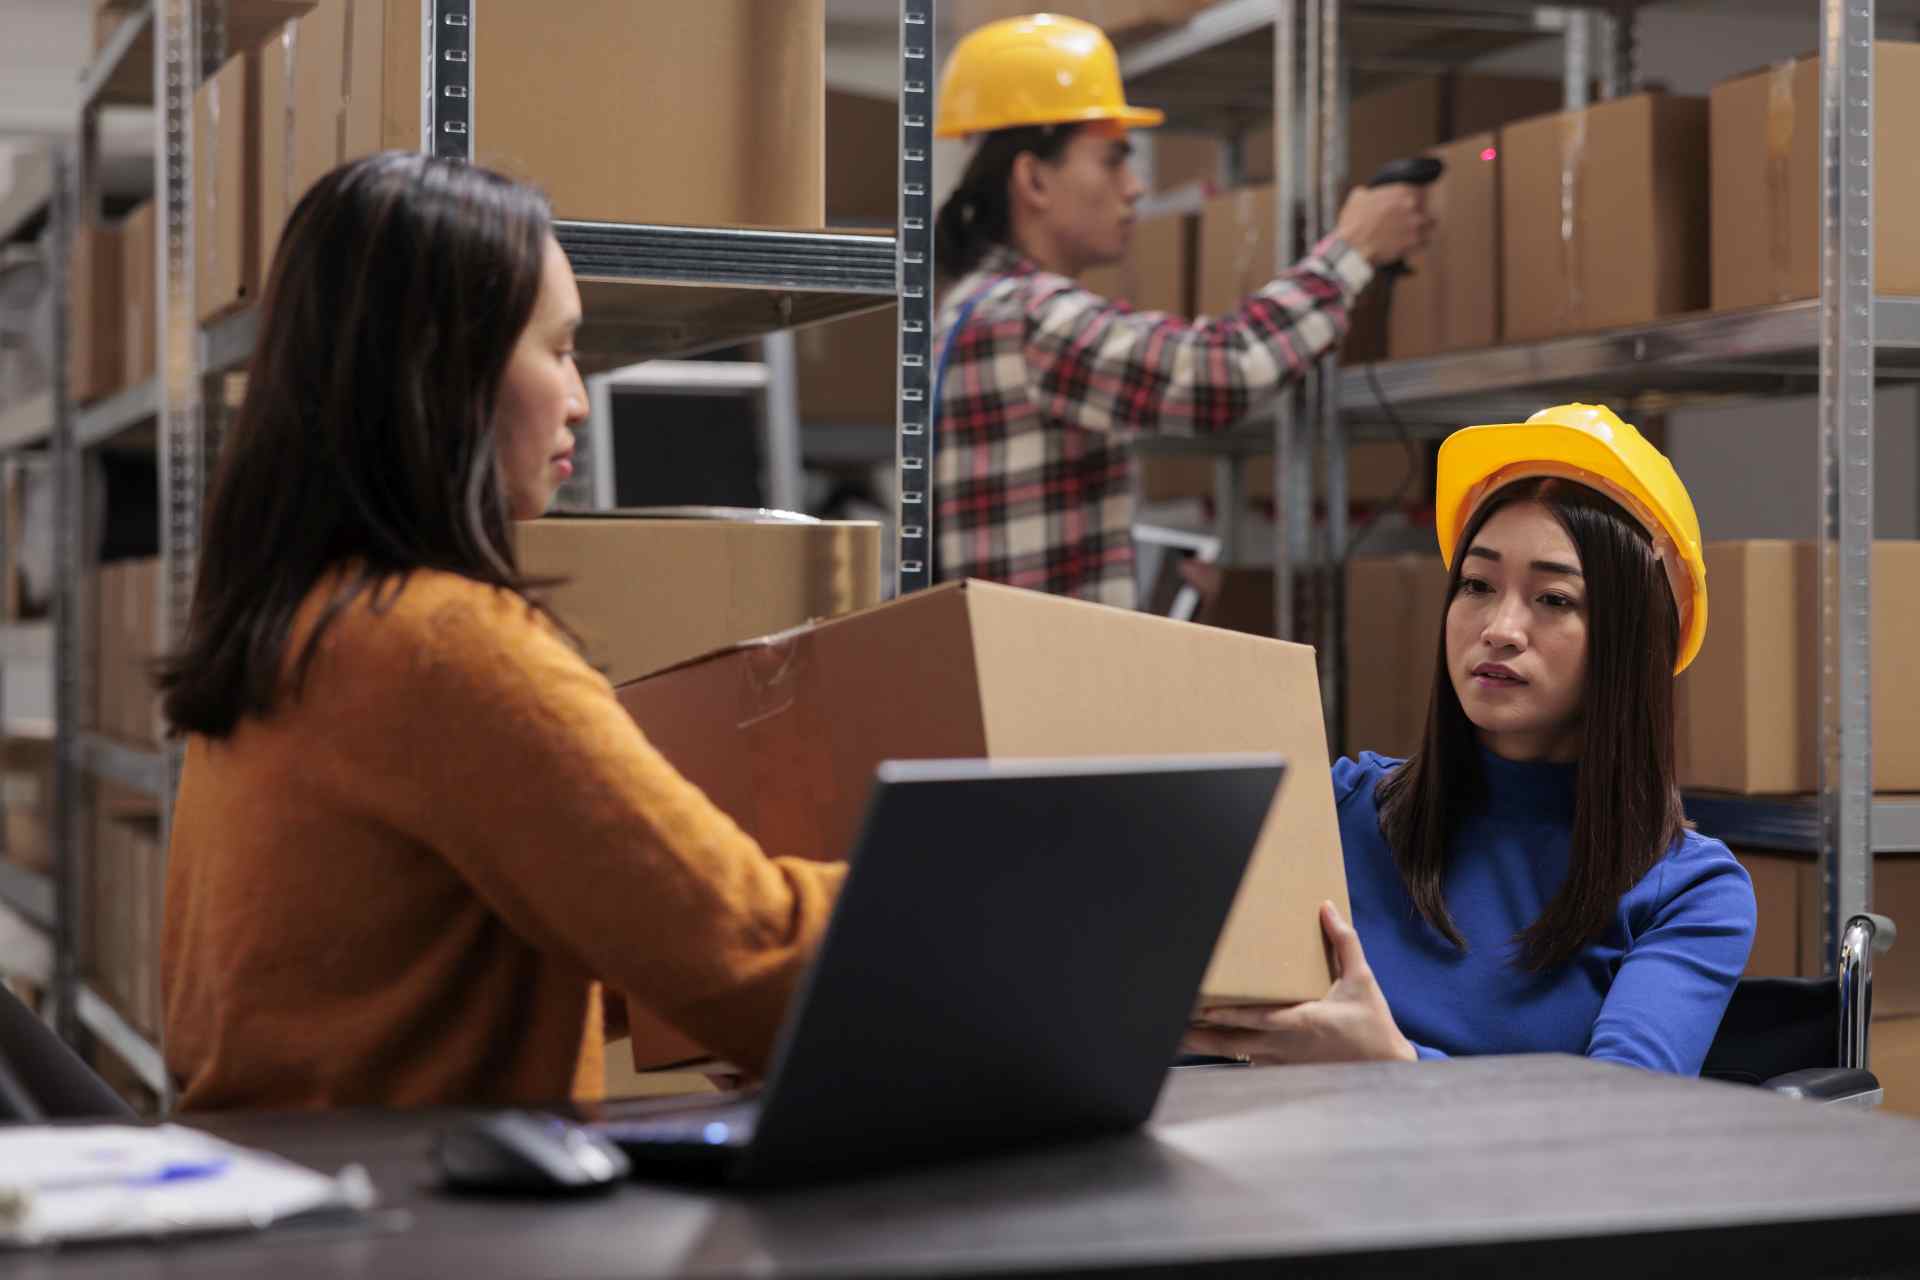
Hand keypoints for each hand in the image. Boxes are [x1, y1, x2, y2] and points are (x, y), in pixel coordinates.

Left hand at [1185, 901, 1416, 1064]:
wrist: (1386, 1069)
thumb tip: (1326, 908)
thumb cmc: (1372, 1023)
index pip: (1257, 1017)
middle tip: (1170, 1027)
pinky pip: (1248, 1063)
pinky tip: (1205, 1049)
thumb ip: (1343, 942)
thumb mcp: (1362, 979)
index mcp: (1302, 1021)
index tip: (1201, 1009)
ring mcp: (1282, 1061)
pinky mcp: (1284, 1071)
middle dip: (1200, 1035)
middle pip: (1233, 1042)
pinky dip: (1226, 1056)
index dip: (1227, 1014)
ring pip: (1236, 1054)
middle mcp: (1286, 1044)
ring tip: (1175, 1039)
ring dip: (1206, 1046)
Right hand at [1332, 184, 1435, 267]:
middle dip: (1419, 211)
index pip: (1418, 189)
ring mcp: (1416, 224)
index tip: (1410, 202)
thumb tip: (1368, 193)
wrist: (1353, 249)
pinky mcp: (1416, 242)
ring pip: (1430, 223)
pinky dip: (1420, 244)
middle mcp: (1412, 204)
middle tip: (1409, 219)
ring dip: (1424, 227)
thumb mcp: (1357, 199)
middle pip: (1426, 205)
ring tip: (1414, 232)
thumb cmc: (1353, 223)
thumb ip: (1369, 193)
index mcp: (1400, 191)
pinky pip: (1426, 241)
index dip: (1414, 196)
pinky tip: (1411, 245)